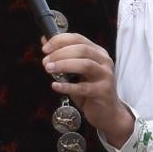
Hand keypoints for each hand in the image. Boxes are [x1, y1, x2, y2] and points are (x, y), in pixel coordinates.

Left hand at [42, 30, 133, 147]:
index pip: (79, 39)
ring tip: (49, 69)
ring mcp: (105, 76)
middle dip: (60, 53)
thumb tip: (45, 40)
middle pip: (82, 50)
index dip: (60, 41)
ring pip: (85, 65)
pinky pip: (83, 88)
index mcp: (98, 52)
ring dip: (64, 65)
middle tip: (46, 61)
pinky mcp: (103, 92)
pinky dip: (67, 86)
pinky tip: (56, 86)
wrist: (108, 112)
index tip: (45, 48)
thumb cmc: (90, 90)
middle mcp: (104, 61)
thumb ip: (63, 56)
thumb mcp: (77, 71)